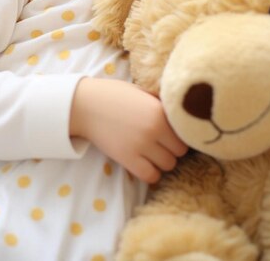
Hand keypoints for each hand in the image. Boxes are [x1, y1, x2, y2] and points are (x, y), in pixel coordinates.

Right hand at [70, 77, 187, 183]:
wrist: (85, 104)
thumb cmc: (115, 95)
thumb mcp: (142, 92)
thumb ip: (161, 105)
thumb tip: (179, 115)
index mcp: (159, 111)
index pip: (185, 133)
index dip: (179, 135)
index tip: (171, 135)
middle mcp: (154, 129)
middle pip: (179, 152)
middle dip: (172, 149)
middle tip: (161, 144)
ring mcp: (141, 146)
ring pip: (168, 165)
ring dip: (162, 161)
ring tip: (152, 153)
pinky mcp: (127, 159)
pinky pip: (151, 176)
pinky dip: (151, 173)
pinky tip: (145, 164)